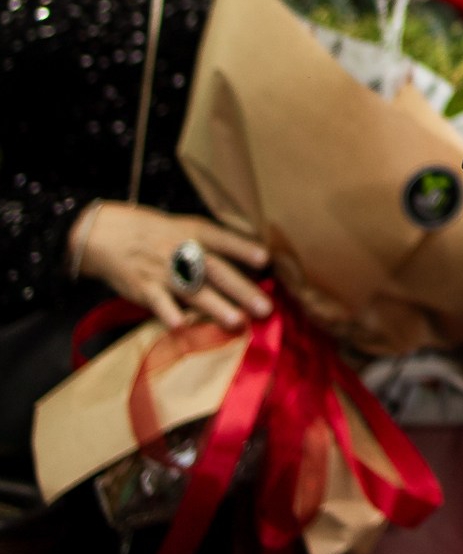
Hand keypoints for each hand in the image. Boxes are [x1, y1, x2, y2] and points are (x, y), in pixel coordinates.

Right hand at [70, 203, 269, 334]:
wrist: (106, 233)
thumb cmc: (155, 232)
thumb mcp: (184, 227)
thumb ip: (213, 244)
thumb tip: (249, 264)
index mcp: (193, 231)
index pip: (221, 238)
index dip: (242, 248)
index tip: (265, 259)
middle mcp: (181, 250)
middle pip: (215, 270)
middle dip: (241, 289)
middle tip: (265, 308)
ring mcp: (162, 271)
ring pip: (192, 290)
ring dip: (215, 306)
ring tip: (237, 322)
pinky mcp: (143, 288)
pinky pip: (158, 302)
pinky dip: (168, 314)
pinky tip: (181, 326)